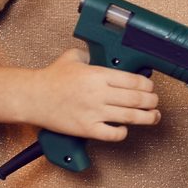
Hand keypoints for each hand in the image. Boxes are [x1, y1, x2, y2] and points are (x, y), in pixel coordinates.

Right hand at [25, 48, 159, 141]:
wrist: (32, 97)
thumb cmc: (51, 78)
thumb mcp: (74, 57)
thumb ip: (92, 54)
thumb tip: (105, 54)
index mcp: (98, 75)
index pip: (134, 81)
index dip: (148, 86)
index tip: (150, 88)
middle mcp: (99, 94)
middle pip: (137, 99)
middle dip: (152, 101)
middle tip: (155, 102)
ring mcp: (93, 112)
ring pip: (130, 117)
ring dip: (147, 118)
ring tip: (153, 117)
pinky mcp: (86, 129)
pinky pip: (112, 134)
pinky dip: (122, 132)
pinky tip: (124, 128)